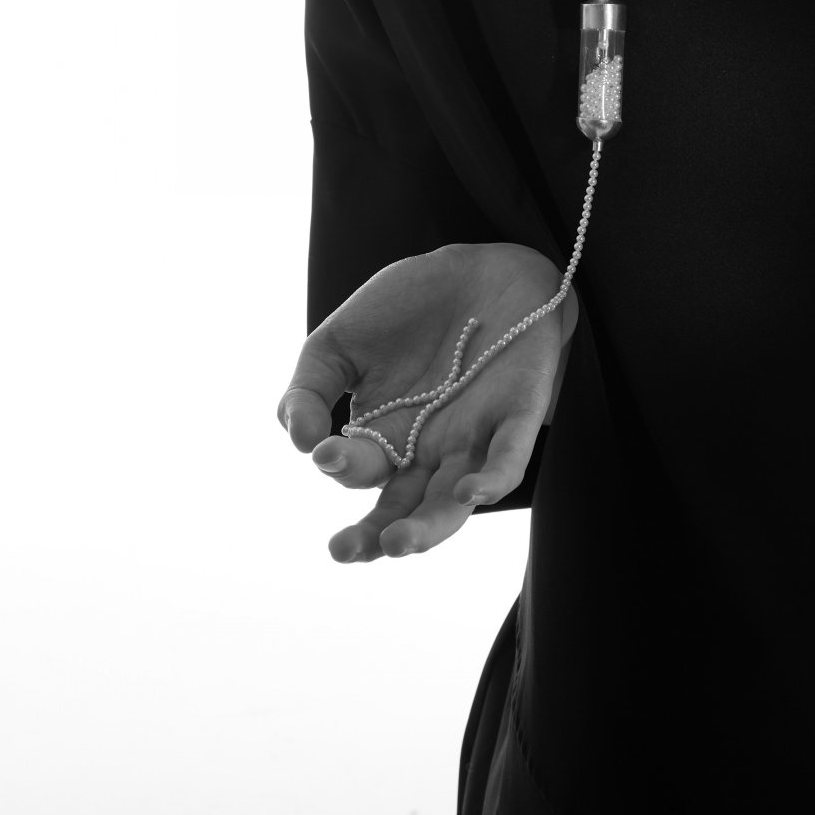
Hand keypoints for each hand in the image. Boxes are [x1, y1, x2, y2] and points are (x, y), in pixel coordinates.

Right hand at [277, 242, 572, 562]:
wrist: (476, 265)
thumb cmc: (406, 307)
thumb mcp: (338, 343)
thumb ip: (308, 391)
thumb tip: (297, 442)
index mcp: (387, 438)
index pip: (361, 474)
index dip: (340, 468)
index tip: (323, 451)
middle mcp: (430, 450)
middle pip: (407, 510)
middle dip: (377, 537)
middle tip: (345, 550)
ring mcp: (474, 436)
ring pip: (454, 500)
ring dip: (429, 528)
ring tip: (399, 543)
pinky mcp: (516, 413)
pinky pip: (508, 458)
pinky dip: (492, 479)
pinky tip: (469, 491)